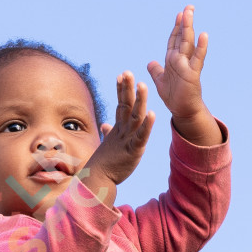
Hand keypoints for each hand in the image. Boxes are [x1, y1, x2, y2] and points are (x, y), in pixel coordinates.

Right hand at [85, 72, 153, 201]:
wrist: (98, 179)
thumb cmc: (103, 163)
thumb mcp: (108, 144)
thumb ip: (108, 133)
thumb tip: (104, 125)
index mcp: (119, 129)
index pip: (120, 105)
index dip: (121, 90)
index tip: (121, 75)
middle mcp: (123, 131)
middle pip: (126, 105)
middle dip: (127, 88)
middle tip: (127, 72)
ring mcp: (127, 139)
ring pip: (135, 117)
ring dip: (139, 100)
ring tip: (143, 84)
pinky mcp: (133, 150)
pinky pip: (141, 136)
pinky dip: (147, 125)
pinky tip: (153, 113)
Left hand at [147, 6, 216, 146]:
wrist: (182, 111)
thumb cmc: (173, 97)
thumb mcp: (161, 81)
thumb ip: (156, 71)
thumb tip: (151, 62)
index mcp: (172, 60)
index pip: (174, 39)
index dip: (176, 27)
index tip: (180, 14)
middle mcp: (180, 60)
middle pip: (182, 37)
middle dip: (184, 22)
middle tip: (188, 7)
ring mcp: (187, 65)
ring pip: (188, 43)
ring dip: (188, 28)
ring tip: (190, 13)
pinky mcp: (192, 74)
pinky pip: (197, 59)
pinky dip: (200, 47)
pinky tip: (204, 35)